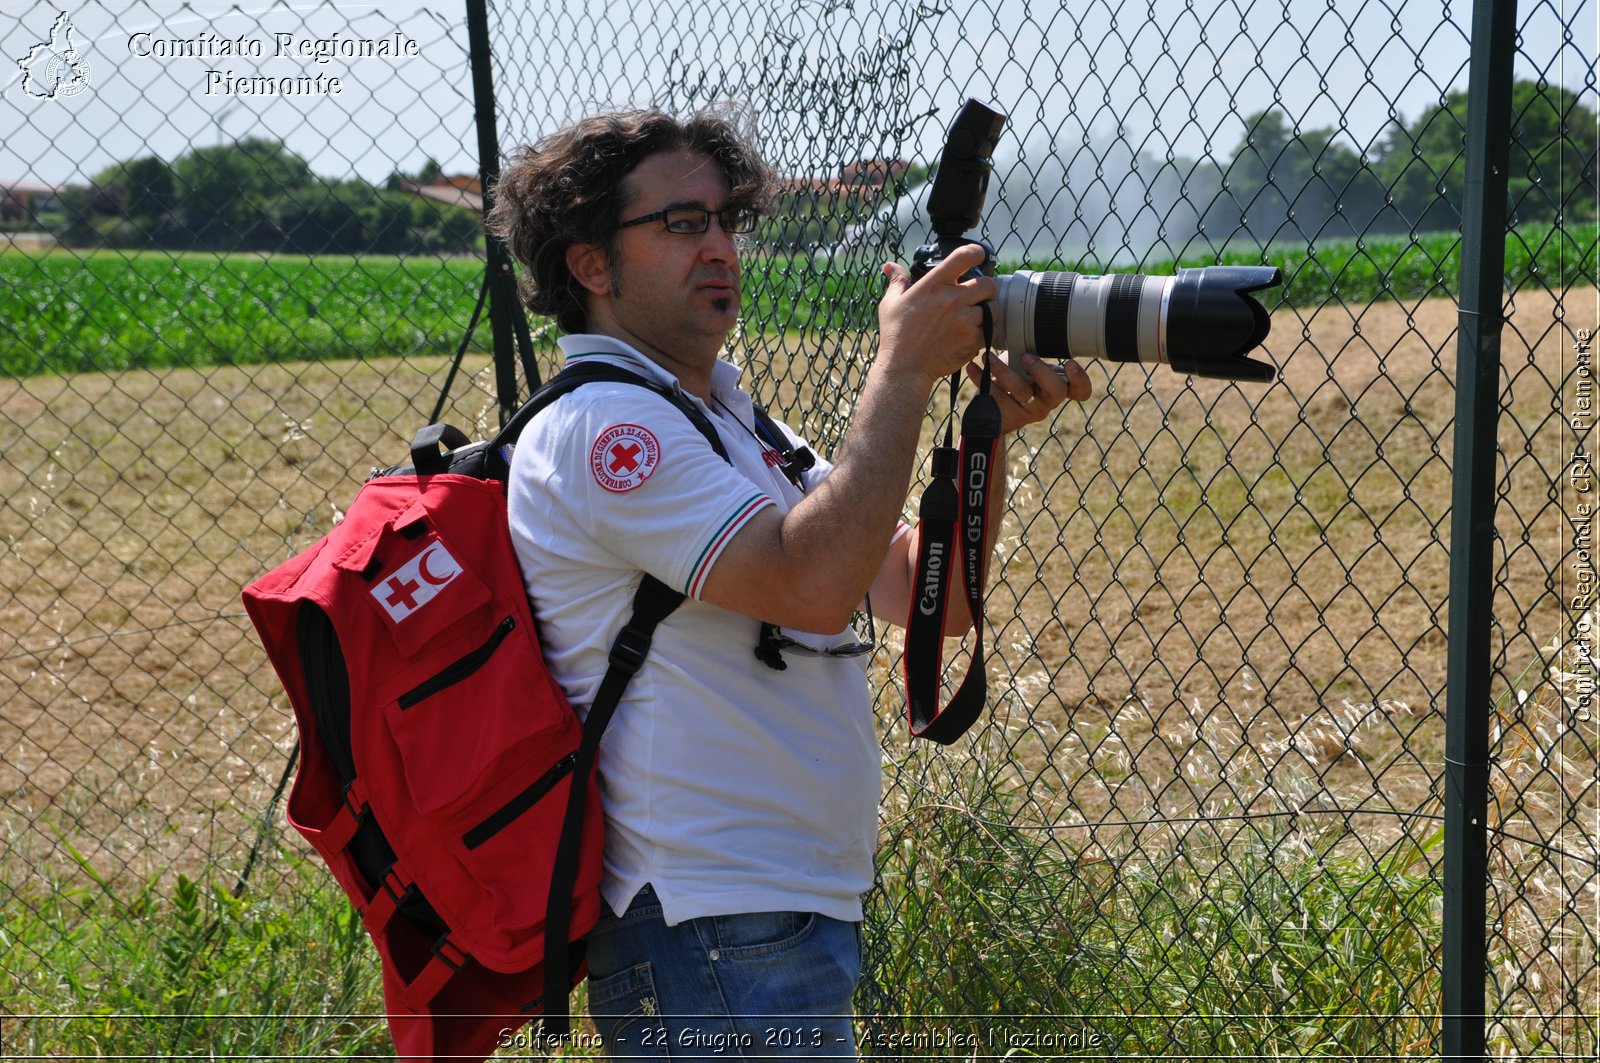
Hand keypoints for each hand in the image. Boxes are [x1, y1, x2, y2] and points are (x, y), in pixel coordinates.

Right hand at [877, 244, 998, 382]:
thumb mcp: (891, 304)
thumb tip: (890, 266)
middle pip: (988, 284)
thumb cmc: (895, 335)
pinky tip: (970, 336)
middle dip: (986, 289)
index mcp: (934, 284)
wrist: (904, 368)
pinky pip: (990, 331)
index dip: (976, 252)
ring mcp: (965, 320)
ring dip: (988, 312)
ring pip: (993, 308)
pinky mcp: (972, 340)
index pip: (964, 256)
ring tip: (975, 318)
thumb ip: (897, 282)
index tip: (978, 256)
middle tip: (978, 297)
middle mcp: (953, 299)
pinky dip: (984, 333)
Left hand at [966, 350, 1091, 433]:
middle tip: (1025, 357)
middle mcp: (1046, 400)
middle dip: (1041, 370)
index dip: (1080, 380)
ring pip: (1022, 391)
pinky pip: (996, 396)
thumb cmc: (1010, 377)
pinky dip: (981, 378)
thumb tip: (1027, 316)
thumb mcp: (1023, 362)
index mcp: (1055, 385)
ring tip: (987, 356)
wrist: (986, 408)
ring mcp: (1028, 410)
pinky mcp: (1008, 416)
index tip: (1070, 363)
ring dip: (1003, 370)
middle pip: (1057, 390)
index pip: (1080, 391)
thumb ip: (1032, 350)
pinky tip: (972, 366)